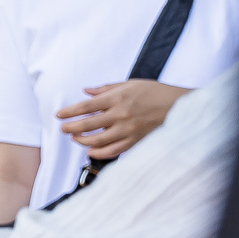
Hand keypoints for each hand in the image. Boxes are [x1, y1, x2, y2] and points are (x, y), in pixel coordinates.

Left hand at [55, 80, 186, 158]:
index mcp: (118, 98)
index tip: (59, 115)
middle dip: (71, 128)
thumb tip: (86, 91)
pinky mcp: (135, 141)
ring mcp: (128, 130)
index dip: (70, 112)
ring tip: (74, 138)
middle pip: (88, 125)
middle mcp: (121, 115)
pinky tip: (90, 150)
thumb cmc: (154, 92)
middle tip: (63, 129)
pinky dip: (99, 153)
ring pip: (98, 140)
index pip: (87, 107)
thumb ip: (106, 89)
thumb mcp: (130, 84)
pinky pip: (113, 151)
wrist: (179, 105)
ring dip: (82, 141)